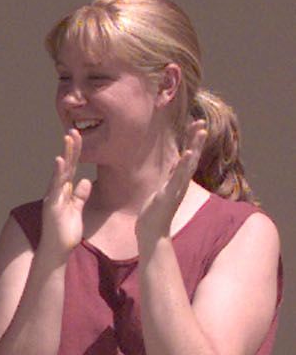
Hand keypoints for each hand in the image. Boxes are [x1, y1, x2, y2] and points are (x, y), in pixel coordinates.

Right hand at [39, 129, 91, 260]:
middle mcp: (57, 191)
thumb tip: (85, 180)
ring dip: (65, 154)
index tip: (79, 136)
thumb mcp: (76, 209)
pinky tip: (59, 160)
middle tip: (74, 129)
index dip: (75, 152)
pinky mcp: (52, 204)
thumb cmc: (65, 232)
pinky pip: (55, 186)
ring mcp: (53, 197)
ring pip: (61, 171)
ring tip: (69, 137)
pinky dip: (58, 173)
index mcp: (64, 191)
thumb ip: (80, 195)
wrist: (56, 251)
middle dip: (71, 147)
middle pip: (66, 165)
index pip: (71, 168)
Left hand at [137, 122, 205, 253]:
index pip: (188, 156)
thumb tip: (177, 160)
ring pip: (187, 165)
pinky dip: (182, 166)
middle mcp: (180, 183)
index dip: (192, 140)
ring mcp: (175, 188)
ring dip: (194, 147)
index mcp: (177, 180)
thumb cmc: (156, 212)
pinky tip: (186, 154)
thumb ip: (171, 175)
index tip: (196, 124)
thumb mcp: (163, 188)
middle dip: (196, 139)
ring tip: (200, 131)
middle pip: (192, 156)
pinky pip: (176, 178)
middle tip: (202, 122)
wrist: (153, 233)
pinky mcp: (168, 195)